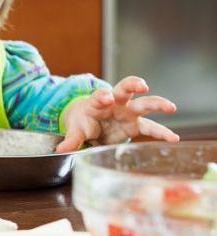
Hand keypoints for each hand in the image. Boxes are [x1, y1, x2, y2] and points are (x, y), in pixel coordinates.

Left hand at [55, 76, 178, 151]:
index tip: (107, 97)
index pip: (99, 96)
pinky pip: (151, 128)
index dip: (103, 96)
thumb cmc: (83, 122)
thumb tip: (61, 150)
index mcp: (96, 102)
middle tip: (141, 85)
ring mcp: (127, 112)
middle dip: (133, 85)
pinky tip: (174, 138)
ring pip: (144, 104)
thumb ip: (71, 139)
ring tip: (170, 107)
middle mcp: (115, 103)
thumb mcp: (75, 129)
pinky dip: (162, 133)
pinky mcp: (135, 125)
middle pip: (125, 89)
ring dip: (157, 103)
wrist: (89, 122)